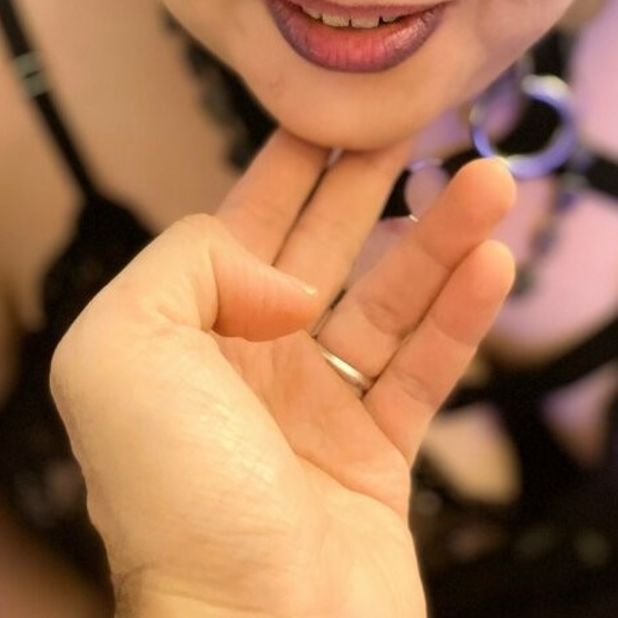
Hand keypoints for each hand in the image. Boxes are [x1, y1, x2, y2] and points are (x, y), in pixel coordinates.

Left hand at [51, 129, 515, 617]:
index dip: (293, 163)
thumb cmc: (176, 508)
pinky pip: (427, 371)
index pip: (244, 224)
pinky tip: (493, 264)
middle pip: (325, 251)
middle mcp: (248, 372)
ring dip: (441, 238)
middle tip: (423, 121)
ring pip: (390, 304)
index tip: (337, 109)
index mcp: (184, 341)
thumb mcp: (124, 349)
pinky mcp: (378, 466)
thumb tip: (286, 279)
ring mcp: (315, 419)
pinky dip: (462, 315)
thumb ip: (190, 262)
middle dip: (373, 182)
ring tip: (491, 181)